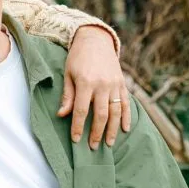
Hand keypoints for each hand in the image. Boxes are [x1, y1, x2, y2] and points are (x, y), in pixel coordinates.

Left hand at [59, 25, 130, 149]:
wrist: (96, 40)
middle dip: (97, 133)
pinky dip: (127, 117)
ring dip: (112, 129)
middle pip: (101, 114)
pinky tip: (124, 129)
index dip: (78, 127)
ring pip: (116, 111)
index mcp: (86, 82)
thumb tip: (62, 115)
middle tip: (93, 147)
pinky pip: (126, 103)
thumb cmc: (78, 58)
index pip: (81, 110)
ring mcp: (114, 84)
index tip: (76, 140)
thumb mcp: (68, 74)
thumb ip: (68, 96)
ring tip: (108, 144)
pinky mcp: (122, 83)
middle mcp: (102, 84)